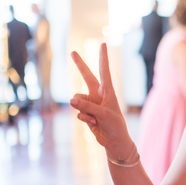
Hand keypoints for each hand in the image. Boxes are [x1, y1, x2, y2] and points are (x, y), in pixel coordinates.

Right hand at [70, 43, 134, 159]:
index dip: (103, 57)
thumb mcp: (103, 115)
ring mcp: (91, 103)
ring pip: (77, 100)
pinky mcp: (85, 112)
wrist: (114, 141)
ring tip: (95, 119)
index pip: (104, 71)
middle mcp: (98, 94)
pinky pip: (78, 112)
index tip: (103, 43)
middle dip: (79, 64)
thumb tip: (70, 100)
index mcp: (108, 91)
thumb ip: (87, 106)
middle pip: (86, 76)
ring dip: (84, 110)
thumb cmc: (115, 125)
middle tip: (72, 51)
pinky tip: (93, 124)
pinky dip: (84, 119)